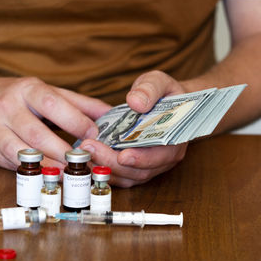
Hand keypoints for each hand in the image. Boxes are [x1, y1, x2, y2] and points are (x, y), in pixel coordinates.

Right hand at [0, 75, 110, 168]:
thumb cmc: (17, 97)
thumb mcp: (47, 92)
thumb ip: (79, 104)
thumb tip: (111, 114)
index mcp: (29, 89)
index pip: (54, 104)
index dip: (76, 122)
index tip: (96, 135)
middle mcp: (9, 105)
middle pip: (38, 133)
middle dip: (63, 151)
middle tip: (84, 162)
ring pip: (21, 151)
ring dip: (46, 165)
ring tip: (67, 174)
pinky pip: (8, 161)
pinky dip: (28, 170)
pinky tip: (44, 175)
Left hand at [80, 70, 187, 186]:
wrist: (166, 103)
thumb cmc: (164, 94)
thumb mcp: (159, 83)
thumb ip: (150, 89)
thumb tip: (135, 102)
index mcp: (175, 140)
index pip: (161, 156)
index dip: (142, 159)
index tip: (122, 155)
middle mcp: (164, 158)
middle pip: (140, 171)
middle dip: (113, 162)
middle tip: (91, 148)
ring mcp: (149, 166)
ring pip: (127, 177)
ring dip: (105, 168)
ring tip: (85, 152)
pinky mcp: (134, 168)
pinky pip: (119, 176)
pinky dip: (103, 170)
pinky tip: (87, 159)